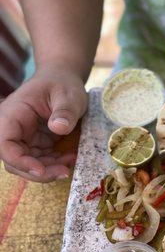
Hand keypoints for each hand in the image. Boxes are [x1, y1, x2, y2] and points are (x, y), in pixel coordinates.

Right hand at [0, 66, 86, 181]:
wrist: (62, 80)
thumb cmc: (62, 84)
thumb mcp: (68, 95)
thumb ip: (64, 111)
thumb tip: (59, 128)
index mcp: (12, 114)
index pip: (4, 144)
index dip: (20, 160)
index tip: (40, 169)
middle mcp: (13, 129)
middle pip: (14, 161)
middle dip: (39, 171)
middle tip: (64, 171)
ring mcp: (24, 138)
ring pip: (28, 164)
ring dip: (49, 169)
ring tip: (71, 162)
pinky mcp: (35, 144)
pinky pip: (41, 161)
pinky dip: (55, 163)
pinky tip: (71, 157)